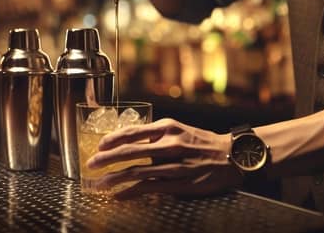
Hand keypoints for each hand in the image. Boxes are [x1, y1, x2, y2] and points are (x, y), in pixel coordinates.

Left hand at [85, 118, 242, 199]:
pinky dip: (130, 192)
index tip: (99, 145)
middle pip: (130, 152)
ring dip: (114, 178)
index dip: (112, 139)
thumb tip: (132, 142)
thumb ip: (157, 135)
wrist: (231, 155)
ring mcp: (174, 165)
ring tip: (99, 184)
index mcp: (167, 128)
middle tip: (91, 165)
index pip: (133, 131)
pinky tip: (120, 195)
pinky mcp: (179, 182)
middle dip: (106, 159)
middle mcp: (169, 144)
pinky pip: (149, 188)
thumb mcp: (179, 130)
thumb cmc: (202, 143)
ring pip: (136, 172)